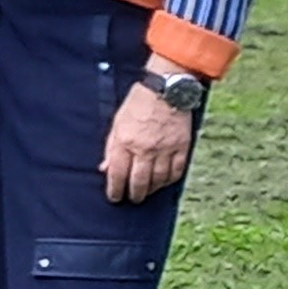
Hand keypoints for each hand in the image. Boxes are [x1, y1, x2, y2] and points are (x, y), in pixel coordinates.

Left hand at [102, 84, 196, 203]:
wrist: (166, 90)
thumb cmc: (138, 104)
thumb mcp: (117, 123)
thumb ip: (111, 147)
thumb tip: (105, 168)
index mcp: (125, 142)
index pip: (118, 174)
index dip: (115, 189)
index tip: (114, 197)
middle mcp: (145, 148)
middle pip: (139, 181)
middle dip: (134, 194)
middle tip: (132, 199)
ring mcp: (165, 149)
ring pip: (159, 179)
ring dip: (152, 189)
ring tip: (147, 192)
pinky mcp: (182, 146)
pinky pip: (177, 170)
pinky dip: (170, 180)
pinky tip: (164, 182)